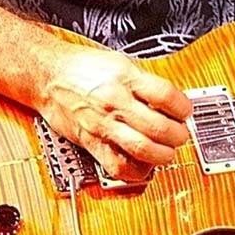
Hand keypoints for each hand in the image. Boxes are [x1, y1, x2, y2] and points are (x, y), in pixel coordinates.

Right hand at [36, 42, 191, 180]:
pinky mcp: (90, 142)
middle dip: (178, 135)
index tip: (186, 111)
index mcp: (126, 78)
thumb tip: (171, 99)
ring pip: (142, 150)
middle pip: (158, 127)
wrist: (47, 76)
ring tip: (167, 152)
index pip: (166, 96)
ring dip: (163, 155)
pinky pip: (116, 165)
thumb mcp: (121, 63)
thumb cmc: (82, 67)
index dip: (183, 107)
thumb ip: (146, 82)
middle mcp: (115, 102)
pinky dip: (135, 172)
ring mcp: (102, 125)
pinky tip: (143, 166)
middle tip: (181, 135)